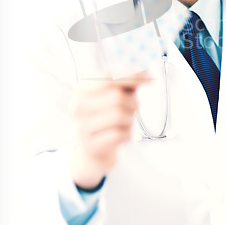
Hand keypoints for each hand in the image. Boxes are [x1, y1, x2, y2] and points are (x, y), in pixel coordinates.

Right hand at [70, 73, 147, 188]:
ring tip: (126, 121)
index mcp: (81, 91)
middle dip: (133, 101)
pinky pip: (120, 134)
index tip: (148, 78)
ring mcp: (82, 127)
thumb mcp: (112, 96)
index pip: (108, 77)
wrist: (93, 151)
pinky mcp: (91, 146)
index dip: (131, 76)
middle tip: (134, 107)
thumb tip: (146, 73)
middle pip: (117, 96)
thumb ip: (127, 82)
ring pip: (119, 116)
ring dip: (130, 118)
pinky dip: (127, 134)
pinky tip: (122, 134)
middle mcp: (77, 107)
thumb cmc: (105, 118)